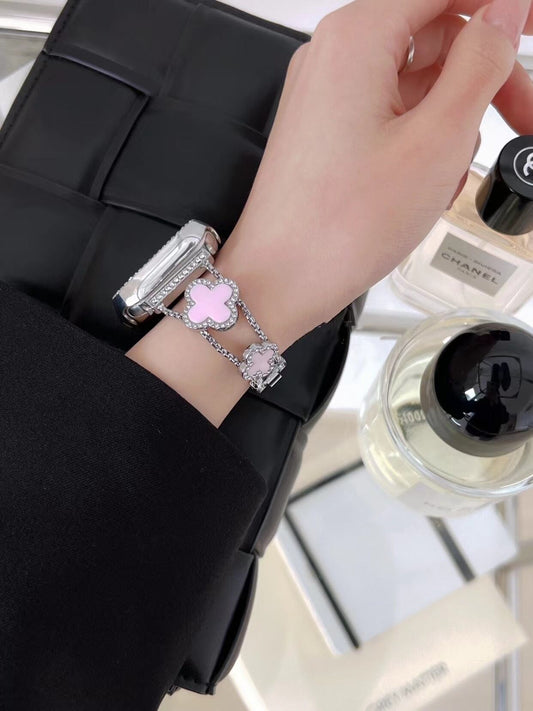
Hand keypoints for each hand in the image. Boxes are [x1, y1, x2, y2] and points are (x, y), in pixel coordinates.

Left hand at [219, 0, 532, 345]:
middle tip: (523, 118)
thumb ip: (481, 63)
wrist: (278, 283)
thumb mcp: (438, 140)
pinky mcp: (327, 132)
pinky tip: (422, 186)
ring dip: (451, 120)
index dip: (500, 6)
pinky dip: (420, 141)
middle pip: (435, 35)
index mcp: (358, 37)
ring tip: (446, 177)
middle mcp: (335, 56)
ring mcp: (328, 96)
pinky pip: (391, 116)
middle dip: (485, 76)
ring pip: (416, 82)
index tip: (532, 32)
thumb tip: (504, 12)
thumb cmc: (342, 225)